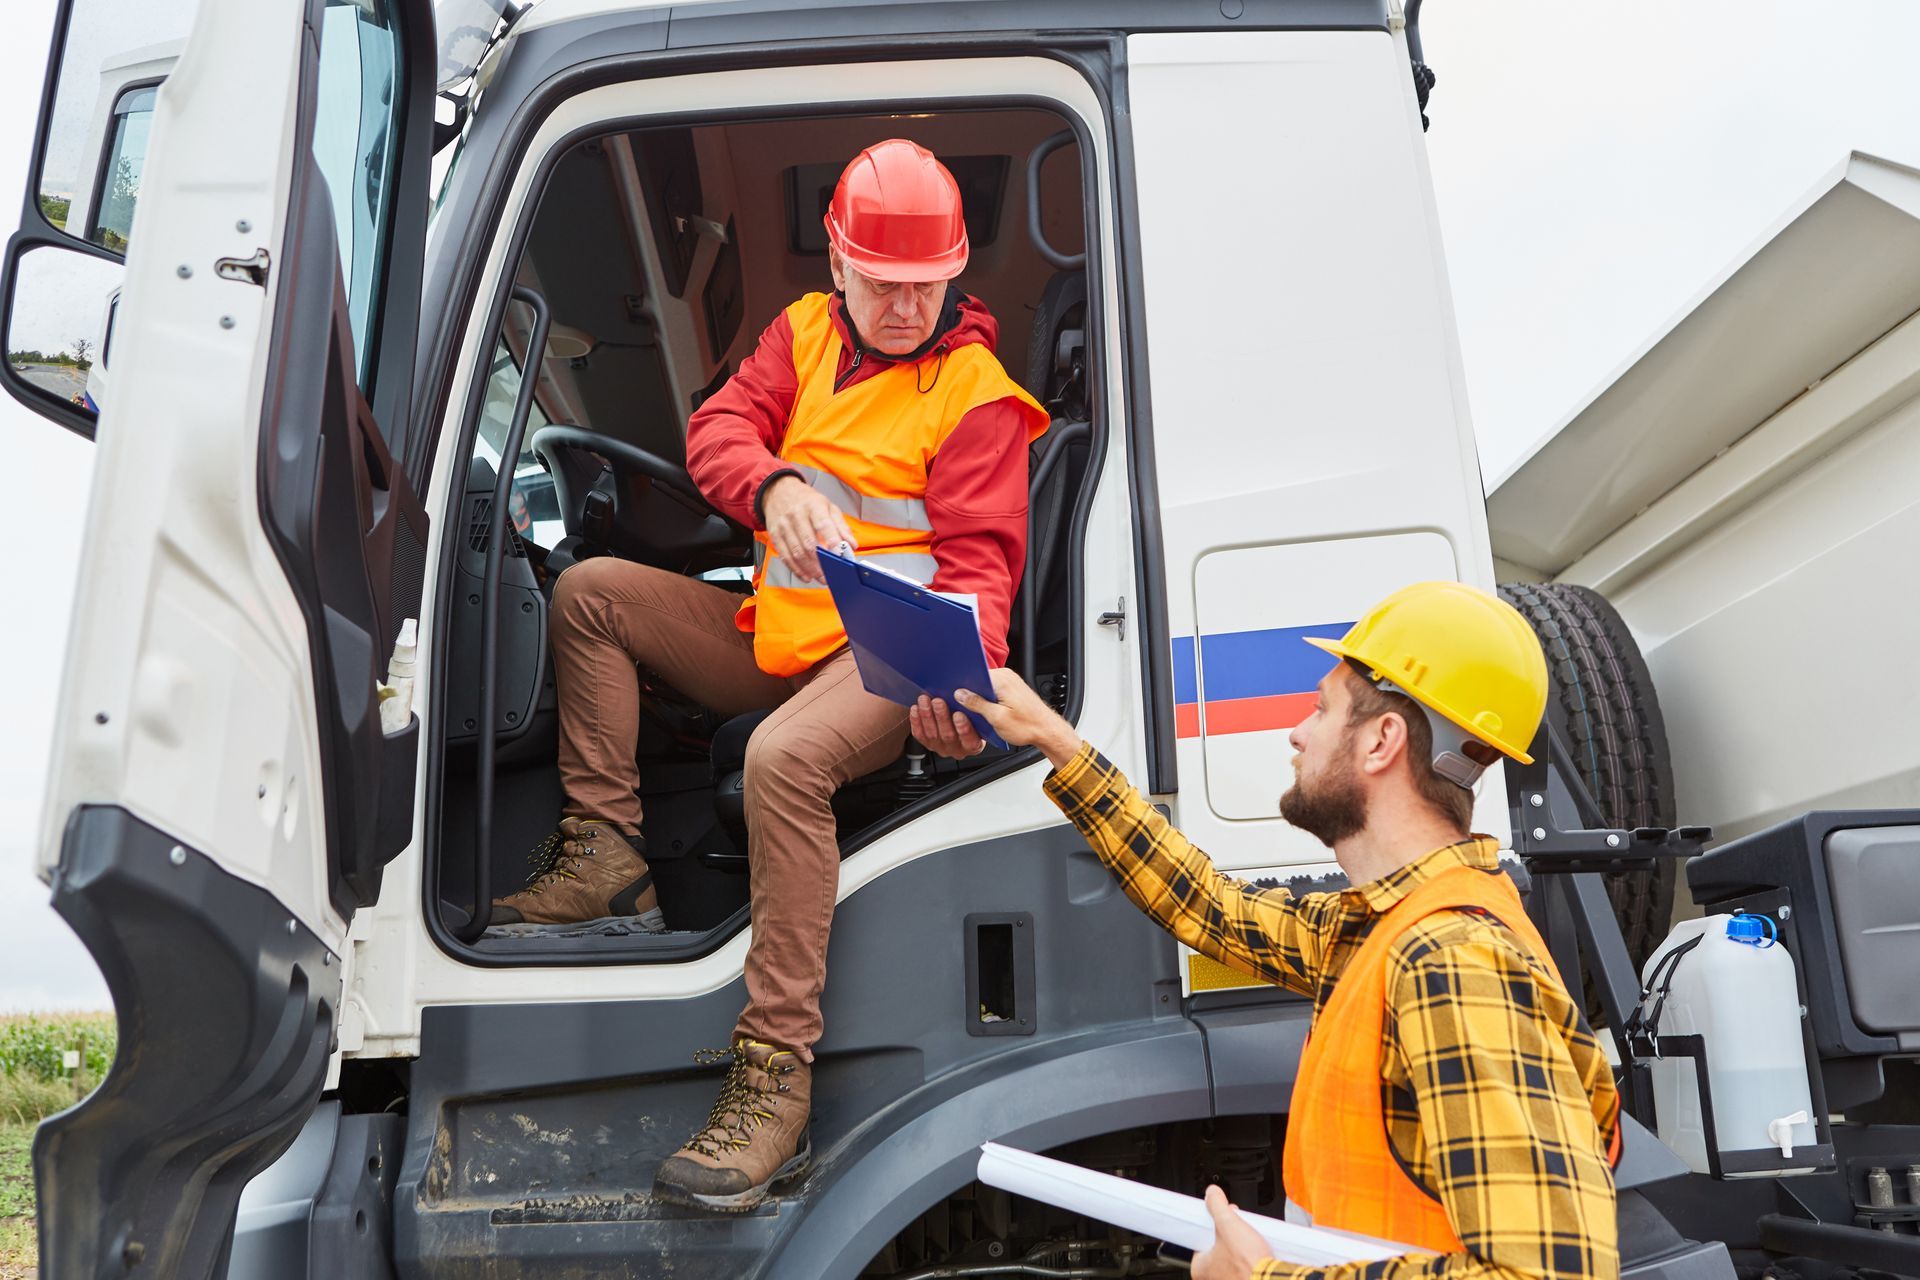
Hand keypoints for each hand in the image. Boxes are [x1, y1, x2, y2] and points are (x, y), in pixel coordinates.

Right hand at [762, 474, 855, 584]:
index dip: (832, 540)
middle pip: (808, 543)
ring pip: (796, 553)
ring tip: (821, 578)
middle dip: (821, 562)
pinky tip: (806, 576)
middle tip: (831, 574)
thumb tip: (851, 545)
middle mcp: (796, 515)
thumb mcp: (828, 506)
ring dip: (810, 569)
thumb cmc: (806, 500)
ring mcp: (784, 526)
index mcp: (813, 506)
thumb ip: (841, 526)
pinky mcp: (775, 536)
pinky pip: (785, 556)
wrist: (778, 492)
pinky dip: (796, 569)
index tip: (839, 554)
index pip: (823, 524)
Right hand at [908, 669, 1079, 766]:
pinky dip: (987, 701)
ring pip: (985, 687)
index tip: (950, 692)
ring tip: (975, 713)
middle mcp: (1006, 676)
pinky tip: (985, 713)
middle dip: (968, 693)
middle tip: (960, 707)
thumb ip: (976, 704)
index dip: (961, 685)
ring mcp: (1009, 682)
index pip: (974, 675)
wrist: (1048, 731)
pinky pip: (993, 691)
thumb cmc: (1028, 726)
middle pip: (978, 680)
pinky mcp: (1011, 690)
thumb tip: (960, 694)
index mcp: (1001, 679)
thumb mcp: (997, 718)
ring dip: (978, 699)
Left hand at [1193, 1185, 1271, 1279]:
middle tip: (1239, 1230)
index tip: (1221, 1221)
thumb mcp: (1228, 1224)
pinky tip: (1259, 1252)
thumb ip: (1216, 1205)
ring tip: (1251, 1239)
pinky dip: (1251, 1260)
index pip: (1201, 1242)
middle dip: (1229, 1237)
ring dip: (1241, 1249)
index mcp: (1200, 1268)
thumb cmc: (1248, 1263)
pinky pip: (1246, 1269)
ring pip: (1233, 1260)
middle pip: (1218, 1250)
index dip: (1212, 1228)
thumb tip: (1212, 1193)